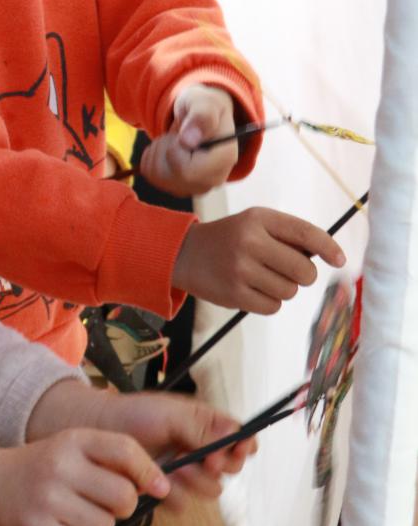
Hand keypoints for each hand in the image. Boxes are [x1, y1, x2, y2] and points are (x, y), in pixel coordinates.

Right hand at [0, 428, 169, 525]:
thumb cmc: (44, 468)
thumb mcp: (74, 448)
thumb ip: (112, 459)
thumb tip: (158, 485)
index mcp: (73, 441)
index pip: (125, 451)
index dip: (149, 472)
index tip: (160, 487)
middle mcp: (60, 467)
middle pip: (124, 496)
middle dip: (123, 506)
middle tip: (105, 503)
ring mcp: (48, 500)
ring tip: (76, 514)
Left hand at [23, 382, 254, 513]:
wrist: (95, 432)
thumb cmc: (131, 415)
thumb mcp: (169, 414)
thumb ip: (203, 427)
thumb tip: (241, 435)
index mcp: (206, 427)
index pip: (240, 442)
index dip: (240, 449)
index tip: (230, 452)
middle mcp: (200, 451)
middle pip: (229, 470)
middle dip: (215, 467)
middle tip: (198, 461)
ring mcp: (184, 474)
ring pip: (209, 490)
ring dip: (194, 482)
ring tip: (174, 470)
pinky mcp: (165, 493)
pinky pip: (183, 504)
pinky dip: (174, 497)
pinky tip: (159, 486)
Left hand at [140, 84, 238, 194]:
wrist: (198, 117)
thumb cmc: (203, 107)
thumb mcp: (204, 102)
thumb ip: (200, 116)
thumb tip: (188, 140)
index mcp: (225, 159)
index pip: (187, 171)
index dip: (174, 151)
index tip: (181, 135)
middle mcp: (214, 179)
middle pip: (170, 176)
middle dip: (164, 149)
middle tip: (175, 135)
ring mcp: (197, 187)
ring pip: (158, 177)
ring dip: (157, 152)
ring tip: (172, 139)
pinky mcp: (181, 188)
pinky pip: (151, 177)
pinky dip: (152, 159)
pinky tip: (167, 149)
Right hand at [172, 208, 345, 314]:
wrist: (185, 254)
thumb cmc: (231, 238)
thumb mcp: (255, 223)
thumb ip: (288, 234)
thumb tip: (327, 255)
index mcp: (259, 219)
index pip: (305, 234)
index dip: (328, 248)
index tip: (340, 259)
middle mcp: (250, 242)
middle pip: (304, 271)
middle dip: (303, 275)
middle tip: (288, 270)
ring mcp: (241, 270)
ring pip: (290, 291)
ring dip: (284, 288)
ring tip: (262, 277)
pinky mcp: (234, 295)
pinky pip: (273, 306)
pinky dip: (269, 301)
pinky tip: (252, 289)